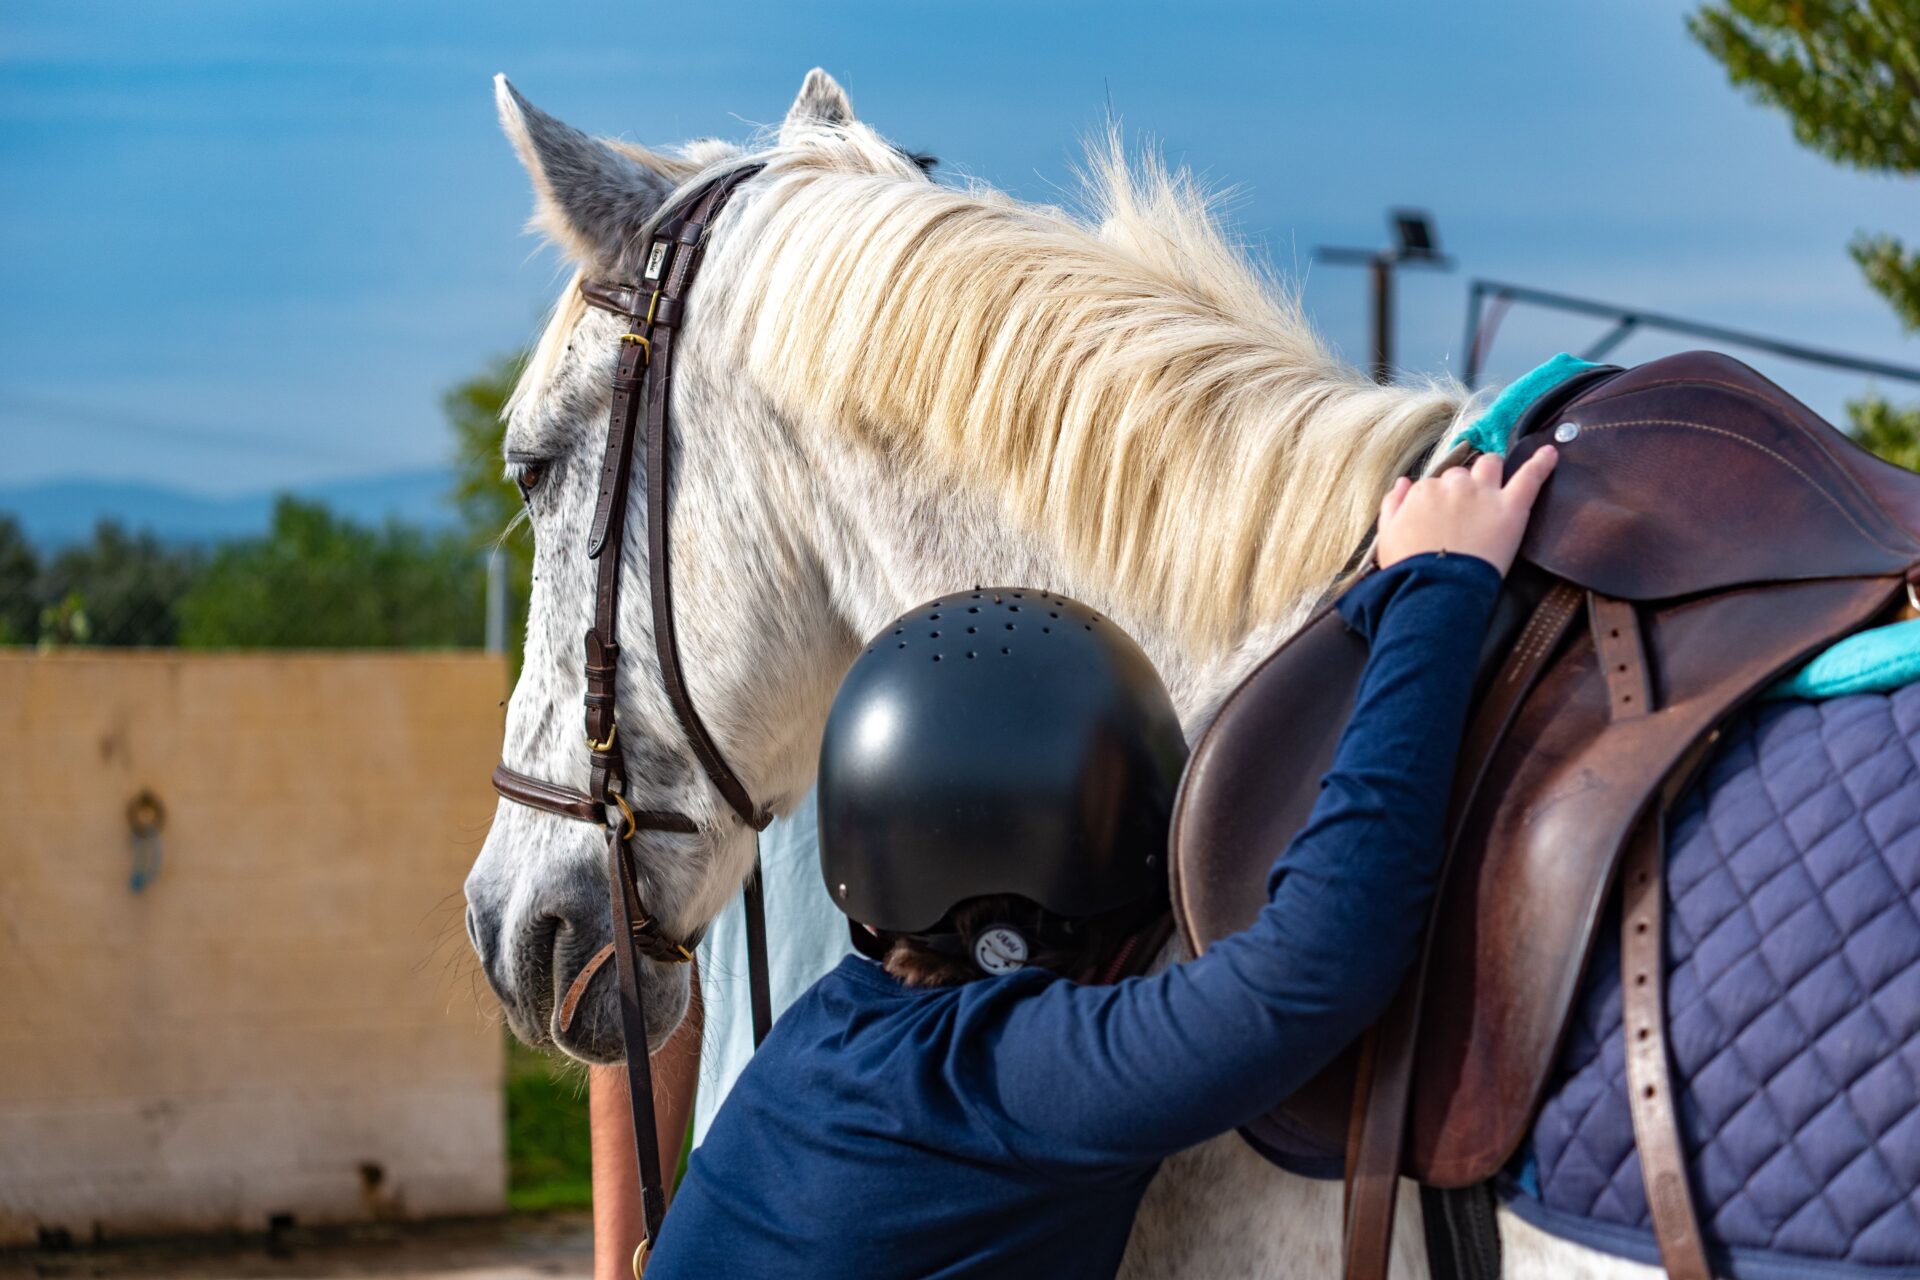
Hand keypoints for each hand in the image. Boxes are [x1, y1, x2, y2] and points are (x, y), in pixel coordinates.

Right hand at [1376, 446, 1558, 576]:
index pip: (1434, 484)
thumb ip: (1392, 505)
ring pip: (1490, 464)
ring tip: (1496, 484)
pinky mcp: (1511, 507)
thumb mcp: (1386, 536)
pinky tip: (1551, 452)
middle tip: (1467, 512)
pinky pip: (1530, 476)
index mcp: (1423, 492)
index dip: (1440, 500)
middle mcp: (1453, 486)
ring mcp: (1483, 494)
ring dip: (1492, 470)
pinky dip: (1542, 463)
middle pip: (1462, 474)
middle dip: (1464, 486)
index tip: (1443, 517)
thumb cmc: (1409, 569)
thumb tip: (1403, 483)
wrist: (1435, 590)